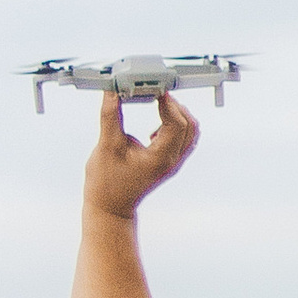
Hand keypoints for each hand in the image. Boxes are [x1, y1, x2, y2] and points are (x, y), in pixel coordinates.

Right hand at [84, 88, 197, 219]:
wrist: (110, 207)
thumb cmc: (107, 183)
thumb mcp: (107, 146)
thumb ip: (111, 116)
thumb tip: (112, 93)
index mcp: (161, 158)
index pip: (177, 123)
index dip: (168, 103)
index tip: (156, 90)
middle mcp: (172, 161)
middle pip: (190, 125)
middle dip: (175, 106)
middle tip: (157, 94)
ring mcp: (173, 163)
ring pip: (190, 132)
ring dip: (178, 115)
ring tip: (159, 105)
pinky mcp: (169, 162)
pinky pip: (183, 139)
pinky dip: (175, 125)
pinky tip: (157, 124)